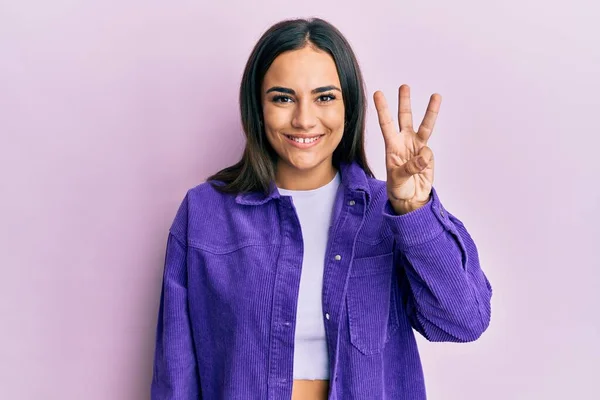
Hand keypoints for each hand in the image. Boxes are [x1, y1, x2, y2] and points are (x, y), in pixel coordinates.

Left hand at [373, 84, 441, 214]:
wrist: (410, 198)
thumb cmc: (398, 188)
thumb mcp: (397, 179)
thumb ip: (409, 168)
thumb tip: (423, 156)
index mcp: (391, 146)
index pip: (386, 124)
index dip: (383, 109)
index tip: (378, 93)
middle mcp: (404, 142)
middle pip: (405, 118)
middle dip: (404, 102)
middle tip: (404, 86)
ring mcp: (417, 146)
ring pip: (424, 125)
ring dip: (430, 111)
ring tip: (436, 96)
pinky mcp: (427, 154)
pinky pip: (428, 153)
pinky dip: (426, 161)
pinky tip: (421, 169)